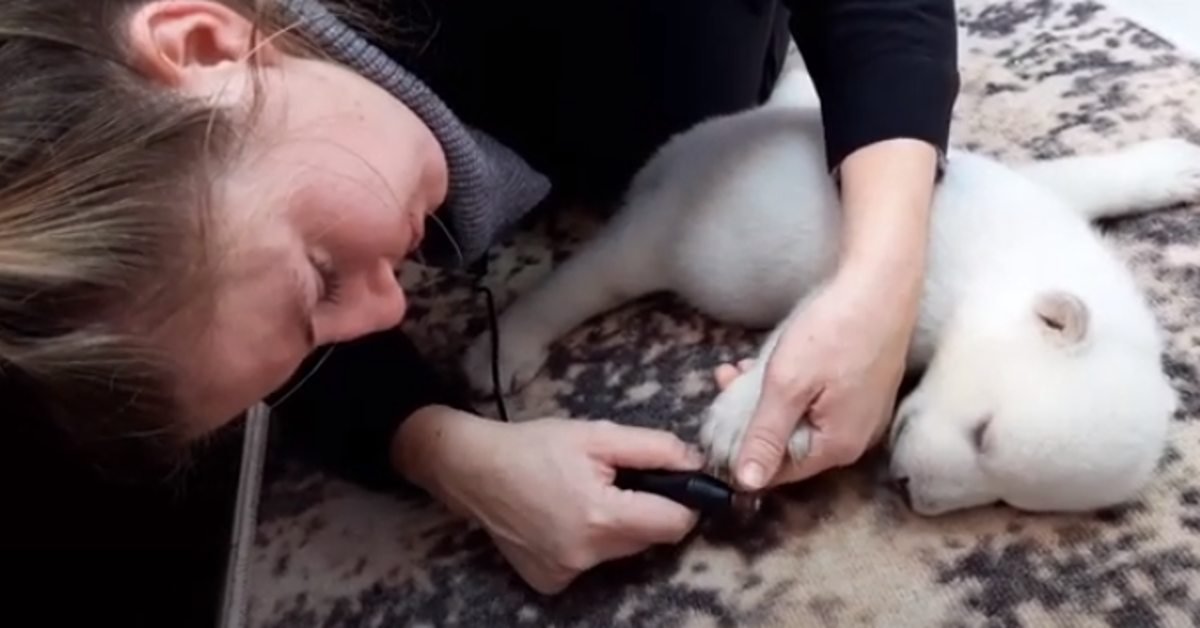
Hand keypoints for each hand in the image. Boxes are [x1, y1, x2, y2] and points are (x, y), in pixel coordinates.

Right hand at [396, 408, 702, 593]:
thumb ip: (655, 448)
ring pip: (621, 552)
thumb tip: (697, 464)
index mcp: (602, 517)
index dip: (684, 501)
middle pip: (649, 539)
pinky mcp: (551, 582)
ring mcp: (566, 573)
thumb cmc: (535, 446)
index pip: (675, 524)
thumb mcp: (598, 434)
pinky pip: (592, 563)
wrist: (474, 470)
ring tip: (586, 495)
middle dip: (646, 510)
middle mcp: (586, 555)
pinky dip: (589, 543)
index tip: (674, 484)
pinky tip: (564, 517)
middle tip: (618, 481)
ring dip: (617, 526)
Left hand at [730, 273, 917, 488]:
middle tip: (722, 387)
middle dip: (749, 419)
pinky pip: (814, 401)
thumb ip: (766, 436)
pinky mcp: (861, 388)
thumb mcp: (787, 385)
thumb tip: (747, 483)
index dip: (741, 455)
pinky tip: (763, 363)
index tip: (713, 431)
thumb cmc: (835, 331)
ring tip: (734, 370)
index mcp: (838, 447)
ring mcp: (861, 413)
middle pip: (788, 444)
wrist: (880, 282)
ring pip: (798, 418)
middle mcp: (854, 438)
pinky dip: (787, 387)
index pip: (778, 472)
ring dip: (762, 399)